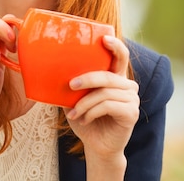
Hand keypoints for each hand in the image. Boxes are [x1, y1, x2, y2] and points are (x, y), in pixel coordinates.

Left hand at [63, 35, 139, 159]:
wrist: (96, 146)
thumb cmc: (86, 119)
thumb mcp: (76, 99)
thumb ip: (73, 84)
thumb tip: (50, 69)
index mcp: (116, 77)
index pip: (120, 56)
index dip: (115, 45)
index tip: (104, 38)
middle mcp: (127, 85)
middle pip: (107, 75)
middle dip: (87, 79)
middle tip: (70, 85)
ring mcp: (132, 99)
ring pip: (104, 93)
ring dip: (85, 103)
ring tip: (74, 113)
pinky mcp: (131, 113)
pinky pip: (108, 105)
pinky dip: (92, 112)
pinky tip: (84, 119)